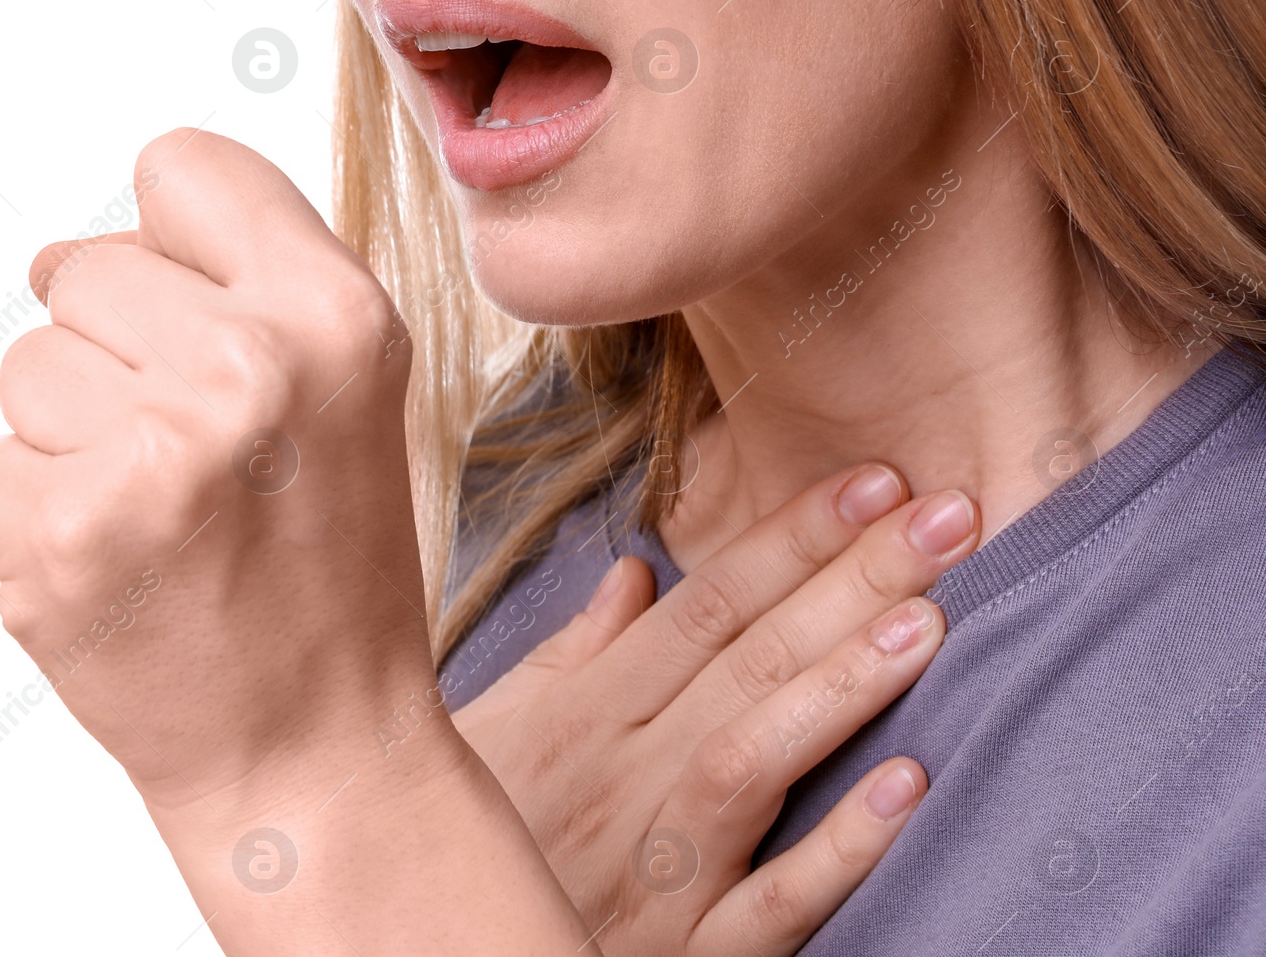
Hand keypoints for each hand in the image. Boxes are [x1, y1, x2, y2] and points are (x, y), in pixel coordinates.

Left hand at [0, 126, 430, 805]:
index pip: (180, 166)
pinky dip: (36, 513)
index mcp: (337, 315)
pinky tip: (119, 561)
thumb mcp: (349, 386)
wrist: (310, 741)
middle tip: (189, 449)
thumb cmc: (327, 561)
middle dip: (114, 347)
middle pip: (82, 266)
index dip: (171, 240)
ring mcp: (153, 452)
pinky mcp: (64, 534)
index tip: (189, 305)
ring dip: (69, 433)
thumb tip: (63, 252)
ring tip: (156, 509)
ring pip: (27, 364)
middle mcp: (250, 366)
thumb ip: (243, 280)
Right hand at [454, 464, 981, 955]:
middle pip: (750, 659)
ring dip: (843, 687)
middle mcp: (624, 773)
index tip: (873, 483)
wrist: (443, 954)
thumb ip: (574, 651)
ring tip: (929, 622)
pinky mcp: (690, 956)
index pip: (706, 604)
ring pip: (756, 758)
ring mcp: (658, 866)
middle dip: (853, 578)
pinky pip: (771, 902)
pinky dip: (838, 846)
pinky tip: (908, 788)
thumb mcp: (500, 728)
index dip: (793, 538)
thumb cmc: (485, 831)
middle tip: (949, 517)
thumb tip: (634, 574)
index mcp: (587, 710)